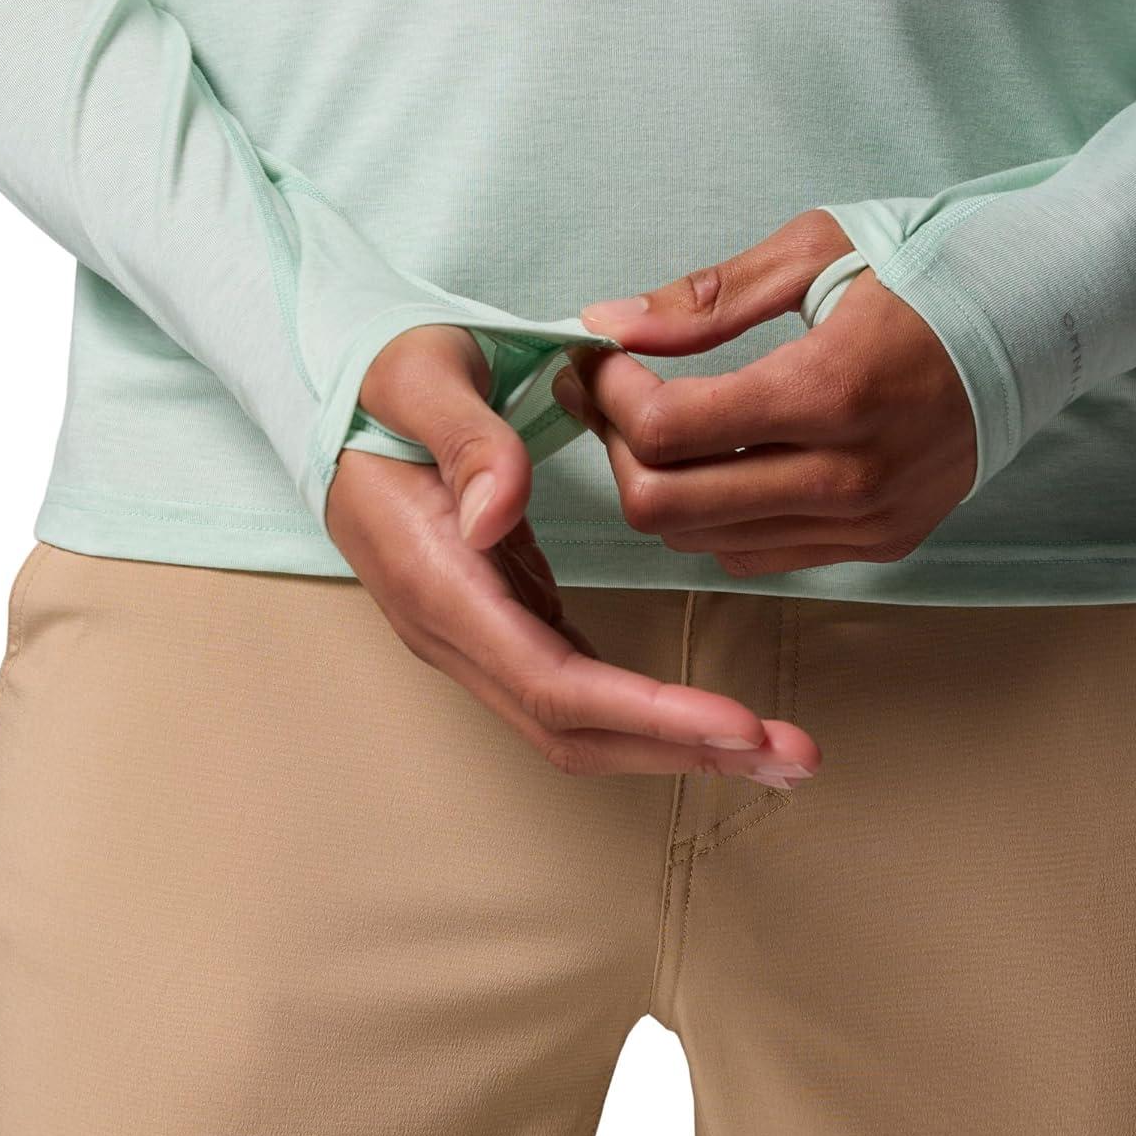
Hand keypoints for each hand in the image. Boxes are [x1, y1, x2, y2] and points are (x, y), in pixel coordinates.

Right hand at [325, 325, 819, 781]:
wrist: (342, 399)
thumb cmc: (388, 381)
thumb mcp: (422, 376)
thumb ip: (465, 439)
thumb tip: (496, 516)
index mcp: (436, 580)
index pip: (550, 682)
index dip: (646, 713)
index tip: (736, 725)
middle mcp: (452, 631)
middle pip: (573, 729)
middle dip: (683, 749)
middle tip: (794, 758)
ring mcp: (474, 637)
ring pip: (578, 726)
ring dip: (677, 745)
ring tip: (776, 751)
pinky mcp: (502, 624)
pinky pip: (576, 693)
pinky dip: (648, 715)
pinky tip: (710, 720)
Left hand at [554, 210, 975, 576]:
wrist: (1046, 319)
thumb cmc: (933, 267)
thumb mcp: (817, 251)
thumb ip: (707, 301)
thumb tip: (608, 325)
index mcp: (832, 389)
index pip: (670, 431)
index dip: (610, 397)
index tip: (600, 359)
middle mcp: (850, 475)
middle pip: (670, 509)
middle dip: (617, 450)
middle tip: (614, 398)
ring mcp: (868, 520)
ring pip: (704, 543)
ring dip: (661, 487)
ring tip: (664, 425)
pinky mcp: (881, 543)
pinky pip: (758, 555)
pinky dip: (716, 517)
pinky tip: (722, 460)